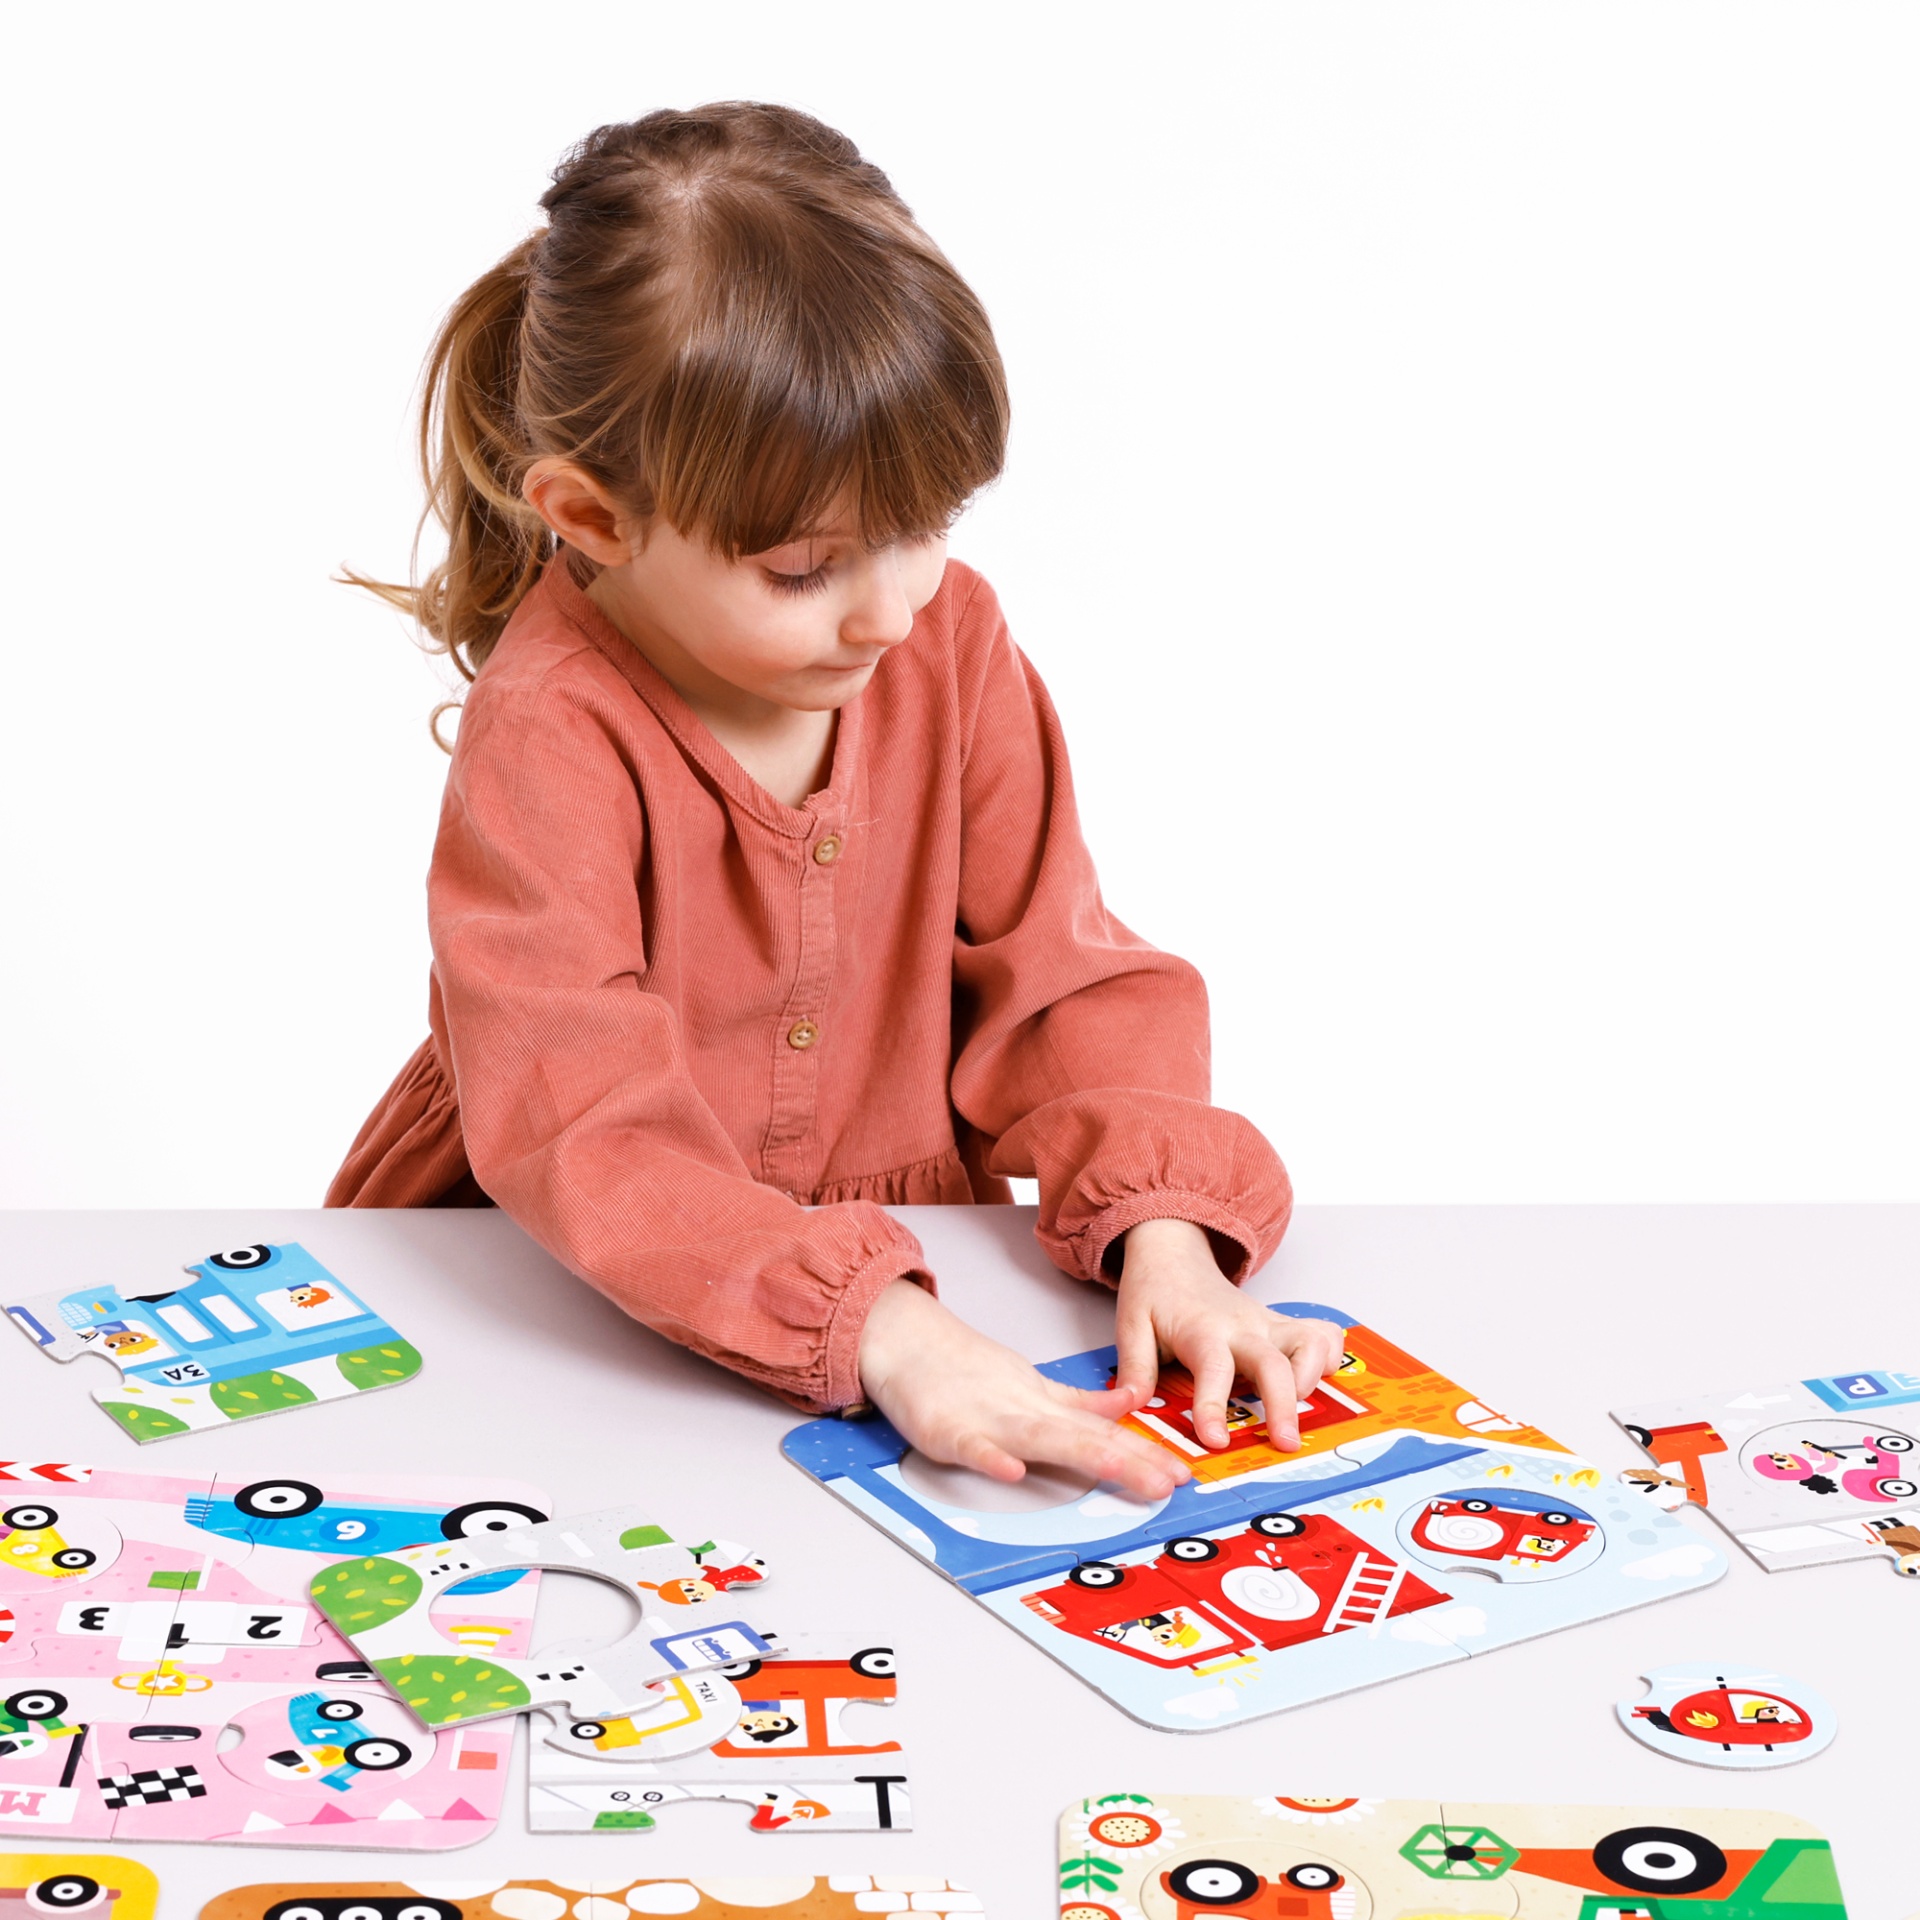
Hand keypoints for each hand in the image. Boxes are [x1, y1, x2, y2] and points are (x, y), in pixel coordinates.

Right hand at [858, 1279, 1189, 1500]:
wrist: (907, 1339)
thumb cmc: (964, 1368)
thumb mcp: (1032, 1383)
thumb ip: (1079, 1401)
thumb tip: (1128, 1405)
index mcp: (1043, 1405)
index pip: (1100, 1431)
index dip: (1141, 1452)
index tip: (1180, 1471)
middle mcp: (1023, 1412)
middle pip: (1083, 1438)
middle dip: (1129, 1461)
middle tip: (1170, 1481)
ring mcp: (986, 1420)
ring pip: (1040, 1440)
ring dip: (1082, 1455)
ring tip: (1121, 1469)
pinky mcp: (946, 1431)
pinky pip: (971, 1447)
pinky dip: (991, 1458)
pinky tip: (1012, 1472)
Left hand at [1115, 1218, 1345, 1451]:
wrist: (1174, 1254)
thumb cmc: (1155, 1292)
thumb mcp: (1131, 1325)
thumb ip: (1134, 1368)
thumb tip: (1131, 1407)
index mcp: (1202, 1329)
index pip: (1214, 1368)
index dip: (1215, 1406)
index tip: (1215, 1440)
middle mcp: (1242, 1326)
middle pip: (1275, 1362)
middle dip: (1283, 1406)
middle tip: (1284, 1443)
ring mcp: (1268, 1323)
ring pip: (1311, 1344)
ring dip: (1312, 1378)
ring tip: (1295, 1408)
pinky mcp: (1282, 1325)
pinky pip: (1324, 1335)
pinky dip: (1329, 1359)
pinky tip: (1314, 1381)